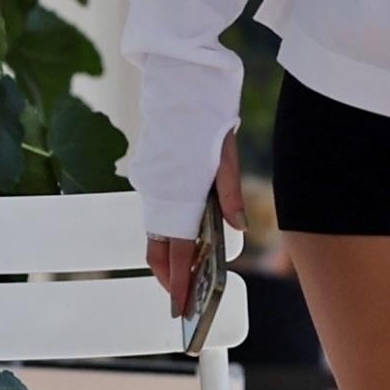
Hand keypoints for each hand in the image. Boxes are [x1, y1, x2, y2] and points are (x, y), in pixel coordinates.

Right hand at [145, 131, 245, 318]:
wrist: (181, 82)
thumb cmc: (207, 116)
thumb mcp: (226, 155)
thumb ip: (229, 193)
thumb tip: (238, 227)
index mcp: (179, 194)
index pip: (178, 251)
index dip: (180, 282)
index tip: (181, 307)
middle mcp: (160, 194)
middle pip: (159, 249)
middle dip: (169, 278)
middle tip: (183, 300)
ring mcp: (152, 187)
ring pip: (155, 234)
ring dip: (167, 258)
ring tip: (185, 278)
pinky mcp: (151, 178)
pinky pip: (155, 216)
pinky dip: (166, 235)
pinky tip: (184, 242)